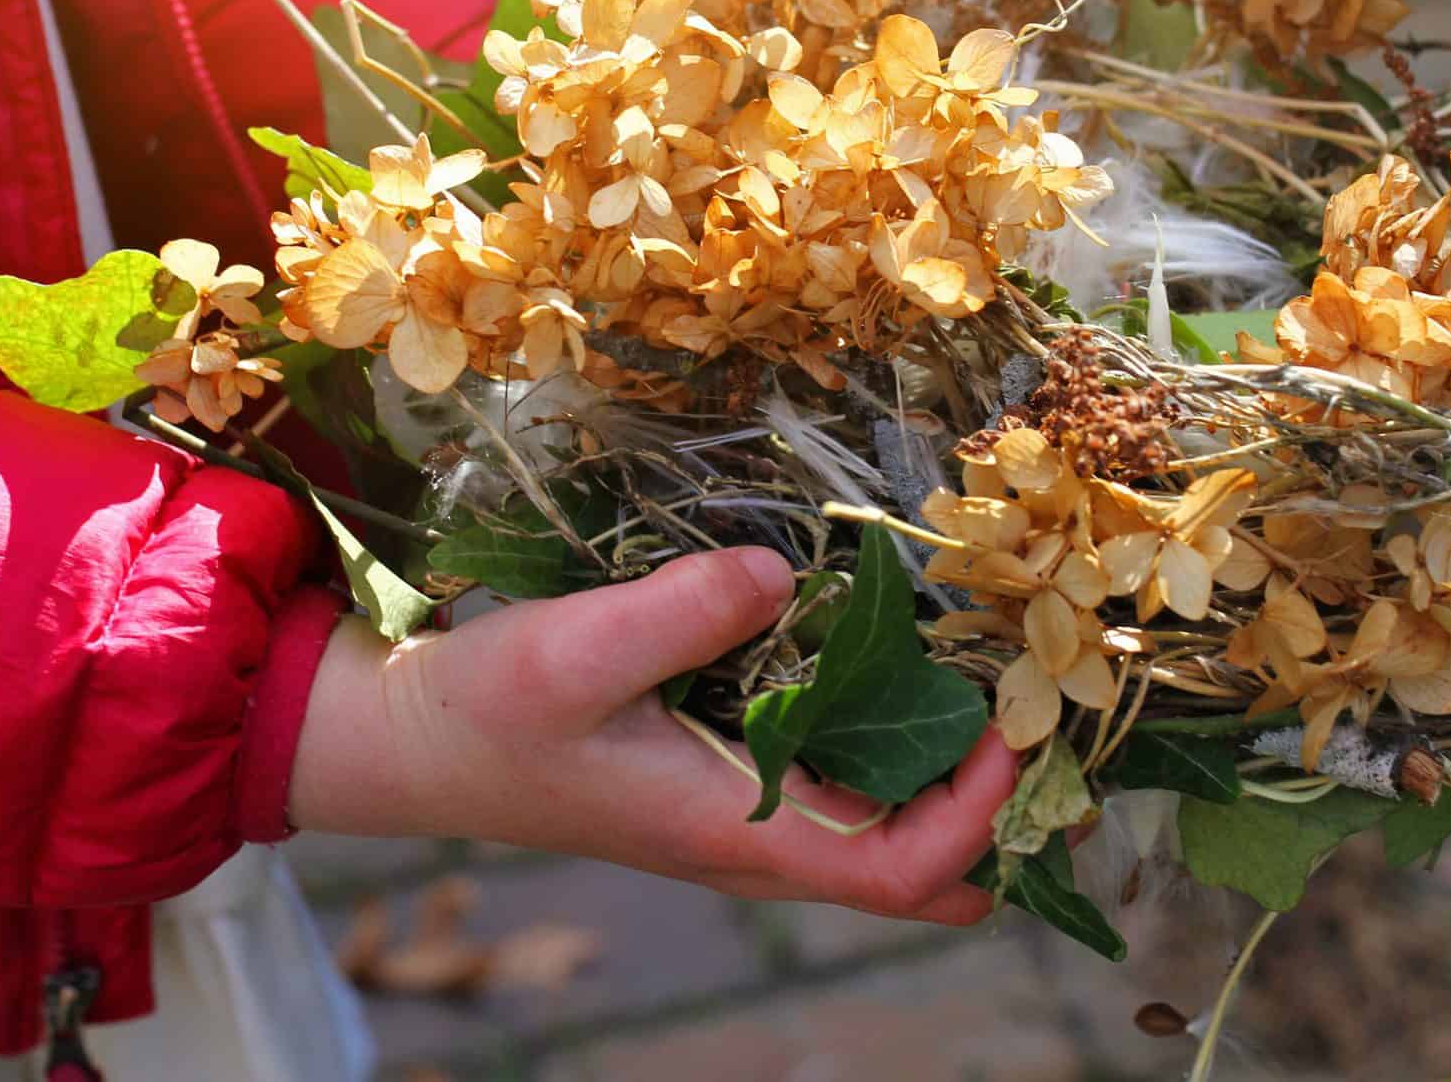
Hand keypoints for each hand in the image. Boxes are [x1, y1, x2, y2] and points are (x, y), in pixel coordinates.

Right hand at [288, 547, 1019, 923]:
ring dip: (949, 777)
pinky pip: (840, 789)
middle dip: (994, 815)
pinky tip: (902, 668)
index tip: (1012, 721)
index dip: (980, 810)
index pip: (903, 867)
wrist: (417, 742)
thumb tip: (784, 574)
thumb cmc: (490, 712)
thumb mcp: (577, 651)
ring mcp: (743, 816)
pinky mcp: (724, 781)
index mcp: (738, 831)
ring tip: (992, 679)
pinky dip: (891, 748)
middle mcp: (758, 839)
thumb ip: (682, 613)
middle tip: (1033, 709)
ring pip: (884, 834)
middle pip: (918, 874)